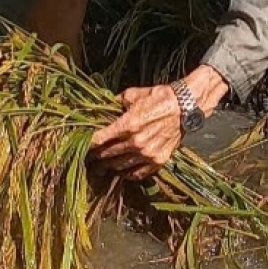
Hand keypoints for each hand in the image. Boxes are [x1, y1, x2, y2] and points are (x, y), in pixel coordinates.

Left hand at [88, 66, 229, 182]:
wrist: (185, 107)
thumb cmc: (159, 97)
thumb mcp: (134, 94)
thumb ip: (116, 102)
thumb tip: (104, 106)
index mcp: (128, 124)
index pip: (100, 139)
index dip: (89, 144)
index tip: (82, 146)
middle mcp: (136, 142)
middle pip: (108, 154)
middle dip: (96, 156)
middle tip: (90, 157)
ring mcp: (147, 154)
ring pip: (120, 166)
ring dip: (109, 166)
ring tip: (102, 166)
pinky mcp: (158, 161)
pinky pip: (138, 173)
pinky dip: (127, 174)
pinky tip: (122, 171)